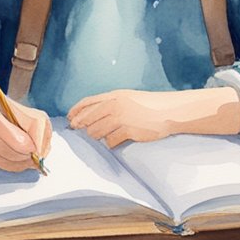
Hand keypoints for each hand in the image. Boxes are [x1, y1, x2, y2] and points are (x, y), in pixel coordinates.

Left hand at [66, 87, 239, 147]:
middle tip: (78, 131)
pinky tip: (115, 141)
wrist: (169, 111)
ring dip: (97, 135)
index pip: (87, 102)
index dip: (76, 111)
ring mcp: (121, 118)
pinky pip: (110, 141)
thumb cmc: (150, 105)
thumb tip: (94, 114)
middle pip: (88, 118)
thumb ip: (112, 103)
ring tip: (102, 136)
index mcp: (114, 96)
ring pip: (96, 131)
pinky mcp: (128, 130)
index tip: (70, 118)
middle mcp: (115, 105)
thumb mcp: (128, 98)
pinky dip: (111, 143)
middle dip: (81, 126)